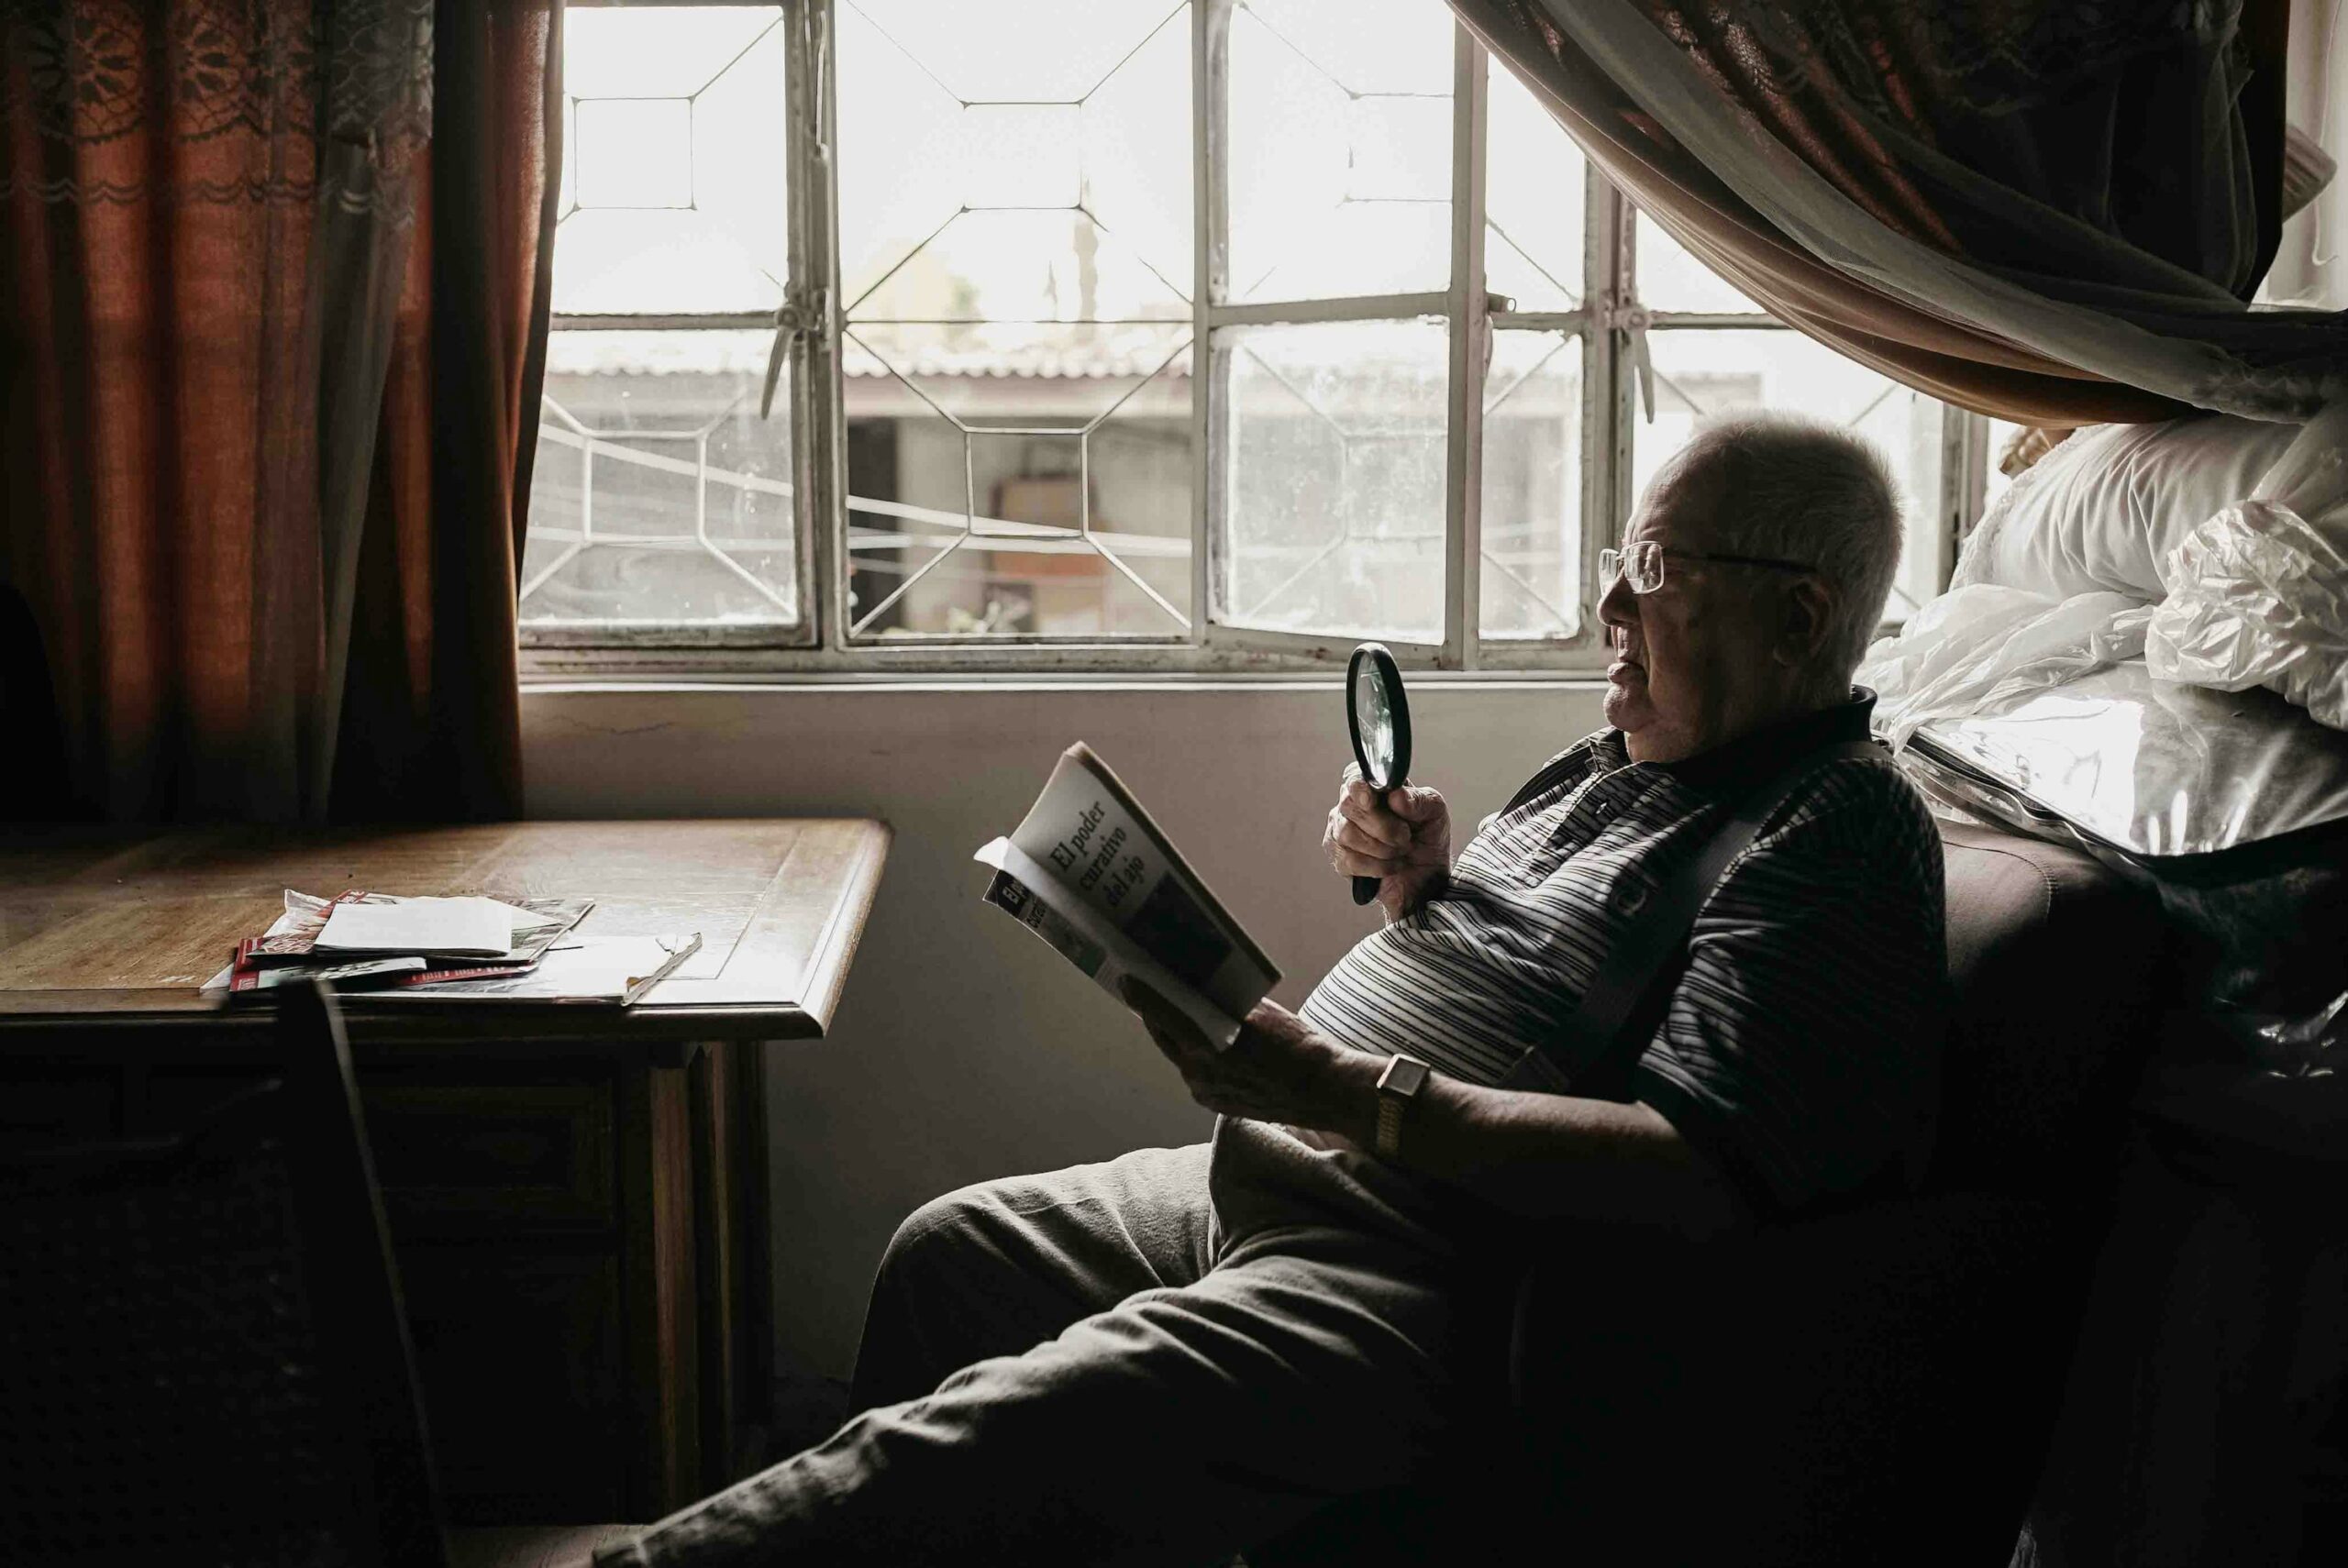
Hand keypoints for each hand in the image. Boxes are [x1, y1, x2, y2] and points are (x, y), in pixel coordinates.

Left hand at [1121, 977, 1372, 1133]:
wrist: (1322, 1089)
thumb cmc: (1296, 1044)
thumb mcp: (1259, 1012)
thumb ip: (1223, 1003)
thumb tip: (1199, 988)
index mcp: (1207, 1045)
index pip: (1162, 1014)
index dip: (1142, 994)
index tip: (1126, 978)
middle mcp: (1198, 1071)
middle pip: (1164, 1036)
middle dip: (1155, 1013)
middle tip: (1146, 990)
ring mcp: (1204, 1090)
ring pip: (1179, 1056)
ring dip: (1176, 1034)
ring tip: (1175, 1012)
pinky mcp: (1213, 1103)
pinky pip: (1195, 1073)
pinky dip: (1193, 1056)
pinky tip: (1201, 1042)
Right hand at [1324, 764, 1450, 918]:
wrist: (1427, 875)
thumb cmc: (1426, 836)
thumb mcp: (1434, 812)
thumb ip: (1418, 801)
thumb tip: (1396, 795)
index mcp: (1373, 787)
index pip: (1354, 777)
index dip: (1358, 787)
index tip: (1370, 800)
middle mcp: (1352, 806)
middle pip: (1349, 806)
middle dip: (1382, 825)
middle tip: (1405, 835)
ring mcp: (1340, 832)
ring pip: (1347, 834)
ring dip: (1382, 847)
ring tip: (1399, 850)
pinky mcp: (1340, 860)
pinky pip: (1349, 860)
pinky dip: (1377, 866)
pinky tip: (1391, 865)